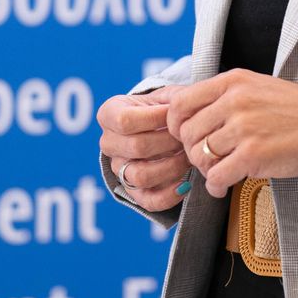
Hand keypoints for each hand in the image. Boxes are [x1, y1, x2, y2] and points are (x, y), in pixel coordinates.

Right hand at [97, 87, 190, 212]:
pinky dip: (169, 195)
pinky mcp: (133, 192)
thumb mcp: (165, 96)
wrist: (157, 129)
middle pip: (136, 147)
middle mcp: (108, 143)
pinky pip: (148, 201)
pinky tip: (186, 184)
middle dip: (169, 142)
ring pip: (140, 176)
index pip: (125, 120)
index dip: (155, 118)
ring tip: (188, 157)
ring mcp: (118, 169)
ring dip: (171, 167)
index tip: (175, 115)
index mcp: (109, 114)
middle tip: (188, 137)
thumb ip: (176, 98)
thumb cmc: (162, 109)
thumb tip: (188, 108)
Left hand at [165, 70, 297, 199]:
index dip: (174, 123)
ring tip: (217, 172)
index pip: (181, 102)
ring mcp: (243, 127)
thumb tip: (182, 108)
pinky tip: (222, 187)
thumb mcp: (255, 86)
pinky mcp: (253, 154)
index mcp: (232, 82)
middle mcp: (234, 101)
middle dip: (192, 150)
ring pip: (199, 155)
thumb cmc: (292, 109)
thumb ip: (222, 95)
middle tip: (205, 158)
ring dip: (205, 169)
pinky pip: (216, 176)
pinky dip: (214, 186)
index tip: (182, 135)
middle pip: (188, 132)